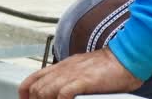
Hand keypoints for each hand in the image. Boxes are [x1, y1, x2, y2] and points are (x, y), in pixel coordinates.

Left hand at [19, 48, 143, 98]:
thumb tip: (62, 92)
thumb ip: (70, 78)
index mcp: (63, 66)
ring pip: (45, 91)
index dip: (26, 92)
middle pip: (37, 88)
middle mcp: (64, 69)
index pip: (34, 78)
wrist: (126, 57)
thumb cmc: (108, 66)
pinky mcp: (83, 80)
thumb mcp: (82, 68)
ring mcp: (72, 74)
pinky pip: (63, 93)